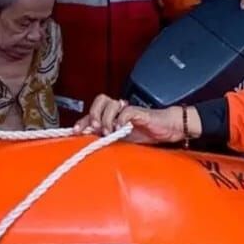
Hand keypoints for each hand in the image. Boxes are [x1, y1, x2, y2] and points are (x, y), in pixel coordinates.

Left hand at [73, 95, 192, 143]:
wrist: (168, 128)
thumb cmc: (147, 133)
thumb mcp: (123, 140)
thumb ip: (109, 139)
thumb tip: (90, 142)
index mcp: (113, 116)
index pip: (93, 112)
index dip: (83, 120)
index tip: (76, 131)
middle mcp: (119, 110)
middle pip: (99, 100)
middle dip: (93, 114)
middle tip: (94, 128)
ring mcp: (128, 110)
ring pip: (109, 103)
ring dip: (105, 118)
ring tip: (108, 131)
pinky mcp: (138, 112)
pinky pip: (125, 111)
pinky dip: (120, 120)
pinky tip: (121, 129)